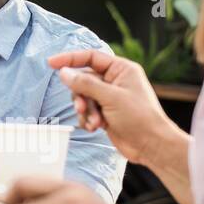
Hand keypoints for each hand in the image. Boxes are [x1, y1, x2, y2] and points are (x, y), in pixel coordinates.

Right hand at [47, 49, 180, 166]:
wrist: (152, 146)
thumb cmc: (139, 118)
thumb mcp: (110, 98)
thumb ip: (85, 84)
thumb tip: (63, 72)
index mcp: (121, 69)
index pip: (90, 57)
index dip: (70, 59)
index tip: (51, 63)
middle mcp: (114, 81)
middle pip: (84, 79)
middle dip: (81, 96)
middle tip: (82, 108)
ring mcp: (109, 97)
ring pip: (83, 96)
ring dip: (85, 110)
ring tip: (94, 122)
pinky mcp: (105, 112)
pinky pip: (87, 110)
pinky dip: (87, 118)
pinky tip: (95, 127)